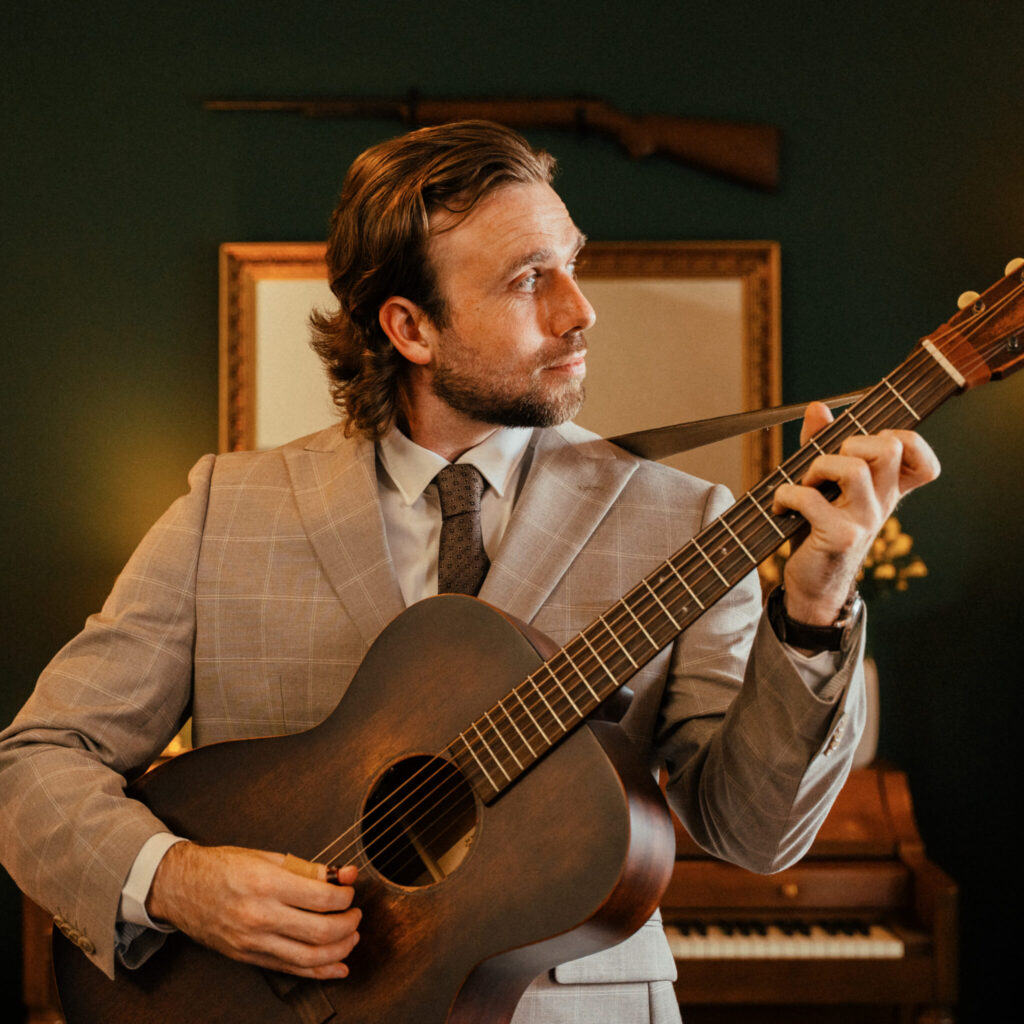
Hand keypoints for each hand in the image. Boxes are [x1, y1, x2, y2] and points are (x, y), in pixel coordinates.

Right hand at [147, 842, 360, 978]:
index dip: (346, 896)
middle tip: (356, 914)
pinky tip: (338, 966)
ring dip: (340, 950)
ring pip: (308, 958)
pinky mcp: (248, 958)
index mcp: (266, 884)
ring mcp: (253, 942)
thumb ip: (308, 868)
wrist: (180, 888)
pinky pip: (290, 970)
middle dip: (349, 924)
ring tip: (352, 936)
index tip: (350, 890)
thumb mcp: (266, 857)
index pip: (322, 898)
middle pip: (320, 931)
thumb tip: (344, 874)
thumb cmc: (223, 867)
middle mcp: (260, 916)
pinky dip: (319, 972)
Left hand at [773, 401, 940, 624]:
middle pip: (889, 447)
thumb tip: (817, 408)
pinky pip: (811, 497)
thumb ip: (821, 445)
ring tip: (803, 484)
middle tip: (828, 465)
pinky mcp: (839, 536)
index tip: (866, 446)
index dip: (901, 438)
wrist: (813, 586)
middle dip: (851, 442)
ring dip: (817, 466)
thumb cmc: (818, 529)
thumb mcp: (825, 486)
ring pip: (853, 468)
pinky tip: (781, 506)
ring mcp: (865, 520)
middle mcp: (884, 502)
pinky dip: (787, 494)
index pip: (920, 454)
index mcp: (887, 489)